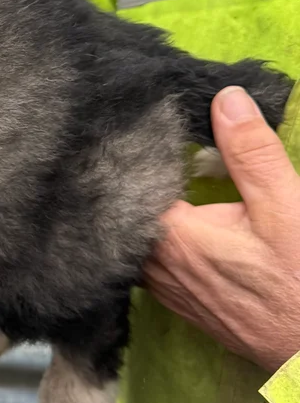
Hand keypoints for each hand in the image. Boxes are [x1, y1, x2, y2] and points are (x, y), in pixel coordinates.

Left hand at [145, 86, 299, 373]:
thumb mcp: (285, 207)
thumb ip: (251, 153)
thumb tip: (225, 97)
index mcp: (171, 239)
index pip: (127, 186)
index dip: (128, 153)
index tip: (122, 123)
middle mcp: (155, 268)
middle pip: (124, 214)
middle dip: (125, 181)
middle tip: (119, 139)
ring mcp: (166, 291)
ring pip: (135, 241)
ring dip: (138, 211)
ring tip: (135, 171)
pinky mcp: (182, 304)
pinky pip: (150, 263)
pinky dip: (152, 238)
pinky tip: (163, 217)